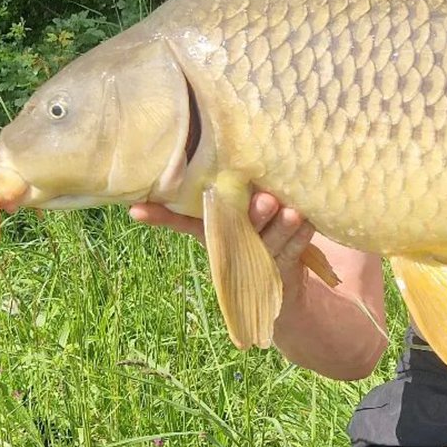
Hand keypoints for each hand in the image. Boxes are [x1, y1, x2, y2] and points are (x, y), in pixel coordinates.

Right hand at [129, 192, 317, 283]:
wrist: (279, 286)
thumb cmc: (255, 233)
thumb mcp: (233, 216)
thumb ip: (223, 194)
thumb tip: (203, 160)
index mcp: (214, 231)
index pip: (183, 222)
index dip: (161, 216)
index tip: (137, 209)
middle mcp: (233, 244)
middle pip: (237, 230)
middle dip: (251, 216)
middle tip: (263, 200)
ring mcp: (259, 257)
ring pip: (270, 241)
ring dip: (281, 227)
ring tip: (292, 213)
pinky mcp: (284, 266)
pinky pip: (295, 250)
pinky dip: (302, 236)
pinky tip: (309, 223)